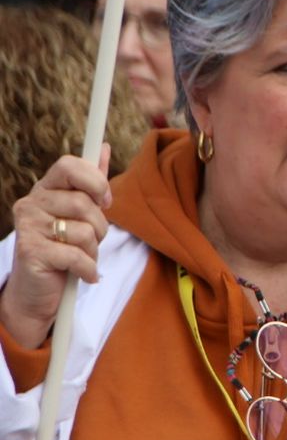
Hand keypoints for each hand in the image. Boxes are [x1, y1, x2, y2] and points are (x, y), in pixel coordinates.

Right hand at [1, 148, 112, 348]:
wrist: (37, 292)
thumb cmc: (63, 249)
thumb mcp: (79, 214)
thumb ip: (91, 183)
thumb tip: (102, 147)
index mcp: (45, 190)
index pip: (69, 166)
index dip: (95, 181)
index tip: (104, 201)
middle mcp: (31, 204)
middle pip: (83, 203)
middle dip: (99, 227)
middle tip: (91, 240)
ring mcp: (29, 228)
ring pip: (84, 231)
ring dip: (93, 250)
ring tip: (82, 258)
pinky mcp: (32, 253)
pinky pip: (78, 256)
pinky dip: (89, 269)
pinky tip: (83, 274)